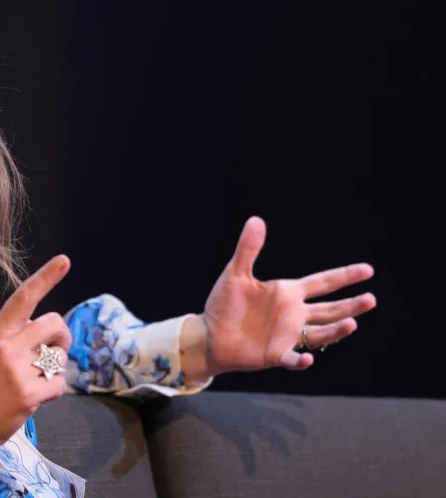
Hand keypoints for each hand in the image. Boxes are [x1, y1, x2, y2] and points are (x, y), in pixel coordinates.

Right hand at [0, 255, 72, 455]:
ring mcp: (17, 370)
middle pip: (55, 324)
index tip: (65, 260)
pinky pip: (59, 385)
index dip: (47, 276)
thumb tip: (48, 328)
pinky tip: (35, 397)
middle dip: (63, 337)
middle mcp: (7, 345)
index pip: (24, 297)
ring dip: (55, 370)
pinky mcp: (28, 394)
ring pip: (60, 358)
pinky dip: (53, 393)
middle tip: (54, 352)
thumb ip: (15, 335)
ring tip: (33, 380)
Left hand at [199, 217, 375, 375]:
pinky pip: (292, 358)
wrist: (209, 334)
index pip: (322, 283)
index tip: (368, 270)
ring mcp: (288, 336)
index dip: (344, 276)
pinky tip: (309, 359)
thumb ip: (248, 249)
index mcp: (288, 293)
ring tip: (352, 323)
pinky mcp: (276, 354)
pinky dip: (301, 360)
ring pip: (320, 333)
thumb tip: (256, 219)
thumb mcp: (235, 274)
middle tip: (371, 299)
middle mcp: (294, 314)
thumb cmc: (224, 304)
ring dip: (336, 330)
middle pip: (330, 309)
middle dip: (350, 305)